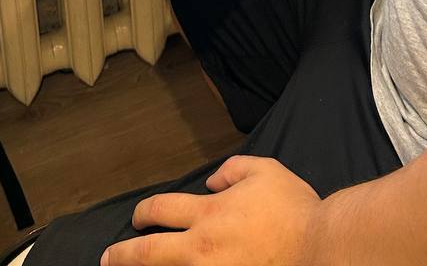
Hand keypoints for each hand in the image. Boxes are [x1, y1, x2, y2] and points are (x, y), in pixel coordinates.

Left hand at [100, 155, 320, 265]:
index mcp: (209, 213)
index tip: (139, 216)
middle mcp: (201, 249)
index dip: (143, 212)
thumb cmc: (292, 209)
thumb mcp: (264, 170)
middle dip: (122, 255)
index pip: (161, 209)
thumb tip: (213, 181)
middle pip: (148, 253)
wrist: (318, 248)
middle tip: (109, 259)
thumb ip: (233, 169)